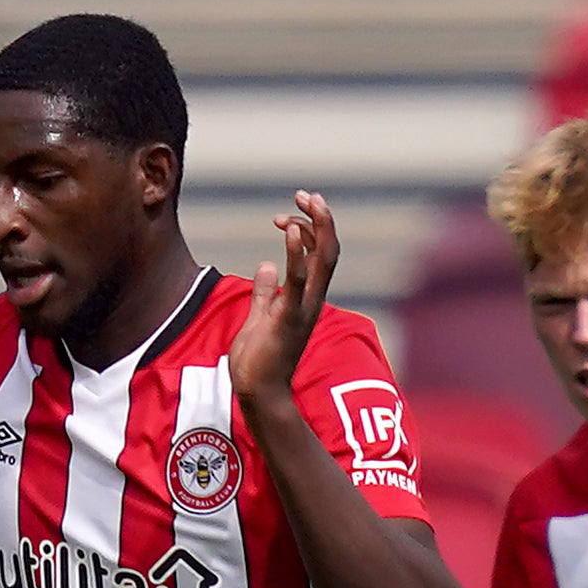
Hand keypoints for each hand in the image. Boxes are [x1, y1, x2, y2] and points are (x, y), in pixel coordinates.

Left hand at [229, 191, 341, 403]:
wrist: (258, 392)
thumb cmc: (259, 359)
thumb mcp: (260, 317)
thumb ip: (265, 292)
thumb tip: (265, 267)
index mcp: (306, 298)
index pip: (318, 254)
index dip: (308, 229)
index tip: (289, 213)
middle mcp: (312, 300)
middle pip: (329, 251)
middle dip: (321, 220)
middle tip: (307, 195)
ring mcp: (303, 309)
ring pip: (322, 261)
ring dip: (316, 228)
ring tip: (305, 202)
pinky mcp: (288, 319)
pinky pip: (297, 281)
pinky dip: (295, 254)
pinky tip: (289, 231)